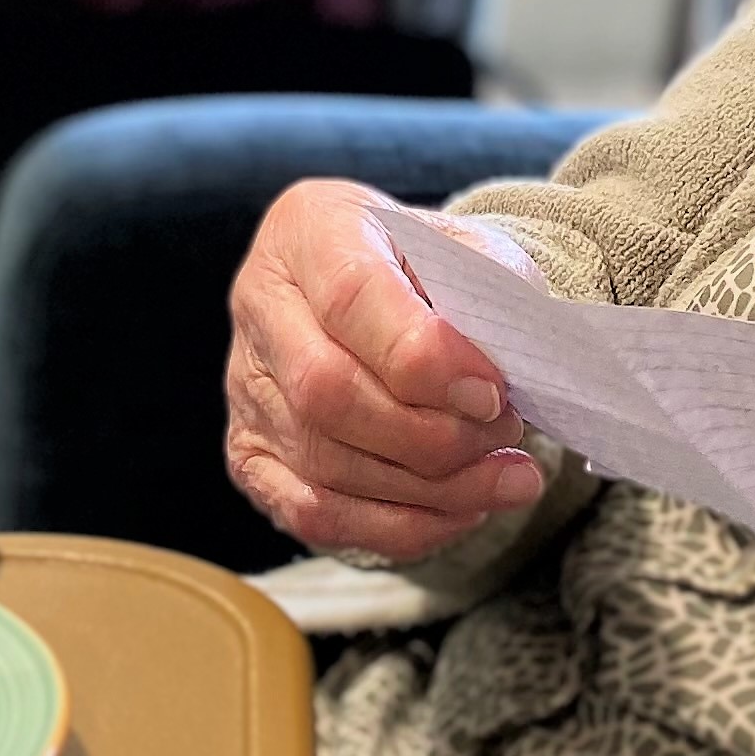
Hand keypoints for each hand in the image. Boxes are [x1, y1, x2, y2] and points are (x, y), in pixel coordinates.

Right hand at [226, 183, 546, 562]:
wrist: (382, 281)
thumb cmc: (425, 264)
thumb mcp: (464, 245)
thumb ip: (486, 290)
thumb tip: (508, 366)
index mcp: (310, 228)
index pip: (352, 297)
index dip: (425, 358)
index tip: (493, 392)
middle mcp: (260, 303)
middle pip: (325, 392)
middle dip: (430, 434)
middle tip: (504, 433)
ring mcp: (246, 385)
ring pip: (324, 464)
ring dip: (432, 488)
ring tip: (507, 478)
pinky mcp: (250, 452)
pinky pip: (314, 514)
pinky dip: (398, 527)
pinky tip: (460, 510)